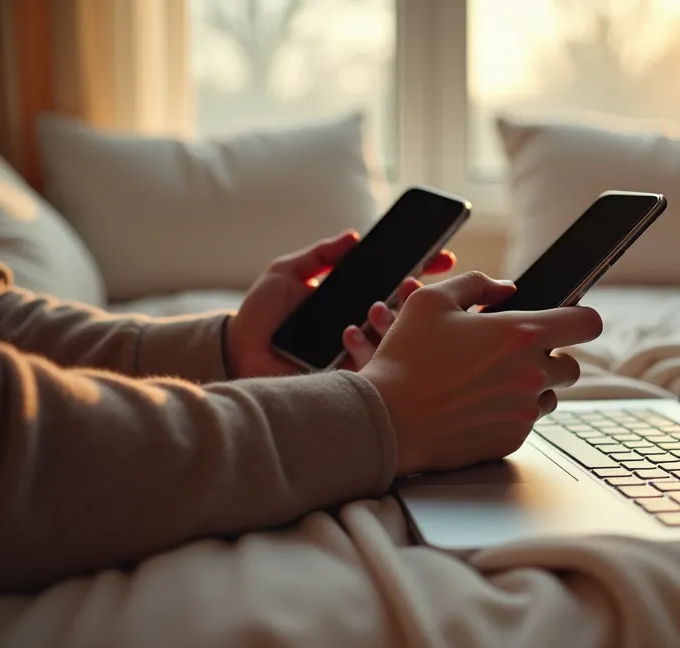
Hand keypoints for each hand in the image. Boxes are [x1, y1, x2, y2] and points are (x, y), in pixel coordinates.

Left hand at [225, 231, 454, 378]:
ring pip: (394, 339)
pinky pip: (371, 366)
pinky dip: (365, 347)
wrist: (235, 351)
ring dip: (394, 320)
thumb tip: (353, 236)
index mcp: (353, 304)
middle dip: (417, 296)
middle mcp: (362, 329)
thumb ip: (320, 255)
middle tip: (413, 284)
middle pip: (405, 313)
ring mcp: (357, 355)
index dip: (423, 271)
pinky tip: (349, 331)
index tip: (444, 256)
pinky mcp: (347, 379)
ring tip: (377, 308)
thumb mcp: (287, 273)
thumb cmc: (260, 314)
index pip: (396, 287)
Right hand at [359, 272, 603, 475]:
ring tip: (486, 384)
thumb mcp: (432, 301)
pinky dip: (507, 414)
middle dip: (550, 359)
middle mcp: (532, 375)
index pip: (586, 324)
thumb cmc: (406, 358)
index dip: (580, 319)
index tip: (568, 321)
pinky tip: (474, 407)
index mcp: (521, 335)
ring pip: (548, 397)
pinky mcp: (511, 441)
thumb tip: (505, 289)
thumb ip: (476, 285)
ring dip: (529, 389)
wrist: (387, 419)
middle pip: (572, 367)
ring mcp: (524, 412)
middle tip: (512, 357)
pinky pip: (524, 423)